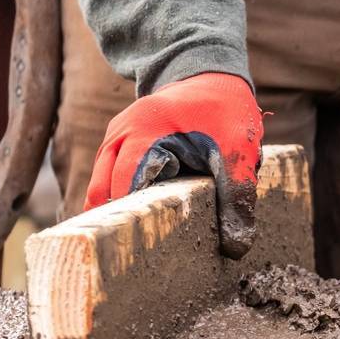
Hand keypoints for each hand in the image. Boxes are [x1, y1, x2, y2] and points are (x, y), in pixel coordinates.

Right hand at [85, 73, 264, 258]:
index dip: (130, 220)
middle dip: (117, 222)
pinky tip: (138, 226)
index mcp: (144, 131)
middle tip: (131, 262)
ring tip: (132, 249)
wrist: (211, 76)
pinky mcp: (118, 145)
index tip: (136, 253)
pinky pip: (109, 178)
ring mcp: (115, 138)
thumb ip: (238, 196)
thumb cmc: (224, 110)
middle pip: (102, 191)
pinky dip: (121, 200)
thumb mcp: (239, 151)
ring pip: (101, 187)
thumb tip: (235, 247)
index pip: (125, 185)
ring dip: (117, 212)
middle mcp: (119, 134)